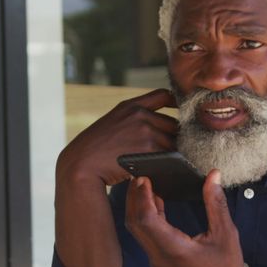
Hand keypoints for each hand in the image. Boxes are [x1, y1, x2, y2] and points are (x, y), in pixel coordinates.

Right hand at [56, 89, 177, 186]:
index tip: (184, 112)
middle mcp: (139, 115)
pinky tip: (168, 170)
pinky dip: (171, 163)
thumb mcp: (112, 123)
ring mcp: (145, 131)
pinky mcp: (149, 149)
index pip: (164, 95)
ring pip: (174, 142)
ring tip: (171, 164)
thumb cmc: (94, 150)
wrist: (81, 165)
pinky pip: (170, 155)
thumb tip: (158, 129)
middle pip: (174, 124)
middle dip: (177, 137)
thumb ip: (133, 121)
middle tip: (179, 150)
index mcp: (130, 106)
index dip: (177, 103)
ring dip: (174, 153)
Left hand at [124, 169, 251, 266]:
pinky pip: (146, 237)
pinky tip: (155, 203)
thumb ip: (216, 203)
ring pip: (137, 231)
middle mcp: (160, 256)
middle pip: (135, 224)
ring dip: (137, 208)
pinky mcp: (160, 263)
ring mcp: (157, 261)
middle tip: (139, 177)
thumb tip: (213, 176)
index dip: (142, 197)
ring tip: (144, 186)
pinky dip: (146, 219)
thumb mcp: (226, 234)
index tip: (145, 178)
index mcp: (174, 249)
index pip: (146, 219)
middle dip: (134, 199)